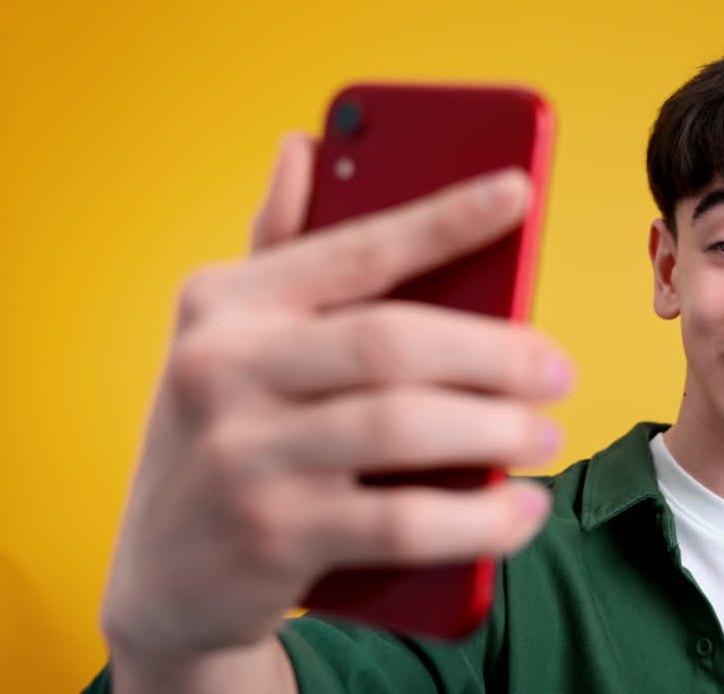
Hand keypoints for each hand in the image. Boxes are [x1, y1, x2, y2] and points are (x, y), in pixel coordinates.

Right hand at [99, 134, 570, 665]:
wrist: (164, 579)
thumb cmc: (230, 434)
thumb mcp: (232, 340)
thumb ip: (278, 248)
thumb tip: (302, 144)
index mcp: (225, 302)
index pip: (354, 249)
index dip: (442, 219)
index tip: (519, 193)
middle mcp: (221, 368)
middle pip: (391, 341)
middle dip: (494, 352)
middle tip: (559, 372)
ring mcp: (241, 455)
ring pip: (401, 427)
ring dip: (495, 429)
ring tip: (545, 435)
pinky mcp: (270, 537)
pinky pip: (400, 523)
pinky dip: (476, 518)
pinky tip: (519, 512)